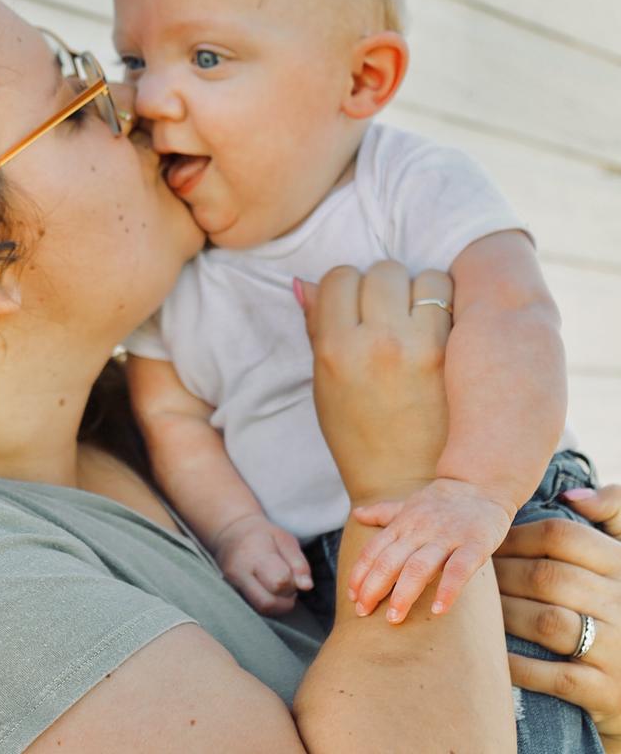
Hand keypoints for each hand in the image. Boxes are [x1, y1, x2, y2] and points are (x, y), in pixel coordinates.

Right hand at [211, 513, 312, 615]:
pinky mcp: (231, 594)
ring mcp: (232, 585)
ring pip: (261, 609)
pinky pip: (254, 608)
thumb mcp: (284, 539)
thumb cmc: (261, 534)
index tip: (292, 573)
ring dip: (277, 604)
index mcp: (254, 554)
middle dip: (285, 600)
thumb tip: (306, 586)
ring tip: (278, 586)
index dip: (291, 582)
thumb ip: (298, 563)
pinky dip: (267, 603)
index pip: (279, 582)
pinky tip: (268, 590)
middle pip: (268, 603)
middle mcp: (239, 572)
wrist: (230, 533)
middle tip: (287, 584)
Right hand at [297, 262, 452, 505]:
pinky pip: (452, 302)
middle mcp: (377, 343)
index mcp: (336, 349)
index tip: (353, 305)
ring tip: (415, 319)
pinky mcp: (454, 355)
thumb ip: (316, 328)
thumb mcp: (323, 384)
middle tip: (385, 311)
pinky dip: (445, 307)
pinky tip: (439, 330)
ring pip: (422, 277)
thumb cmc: (358, 435)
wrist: (407, 484)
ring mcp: (420, 347)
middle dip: (381, 285)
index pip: (339, 277)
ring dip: (418, 291)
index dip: (345, 287)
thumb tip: (301, 281)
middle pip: (381, 271)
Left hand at [348, 477, 513, 622]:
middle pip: (390, 561)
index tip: (351, 596)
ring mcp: (446, 537)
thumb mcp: (408, 505)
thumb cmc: (441, 502)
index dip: (360, 572)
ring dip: (403, 593)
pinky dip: (448, 589)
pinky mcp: (474, 544)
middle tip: (362, 611)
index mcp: (402, 524)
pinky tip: (438, 610)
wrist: (480, 484)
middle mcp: (419, 531)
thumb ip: (383, 513)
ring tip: (393, 618)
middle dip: (373, 587)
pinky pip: (460, 569)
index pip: (374, 550)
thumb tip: (356, 514)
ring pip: (419, 566)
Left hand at [495, 485, 620, 751]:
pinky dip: (519, 665)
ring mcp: (615, 649)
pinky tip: (494, 654)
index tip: (490, 543)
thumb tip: (571, 495)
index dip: (517, 536)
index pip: (561, 536)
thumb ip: (612, 513)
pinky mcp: (604, 690)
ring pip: (546, 621)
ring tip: (478, 610)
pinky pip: (553, 675)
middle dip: (501, 574)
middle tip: (472, 576)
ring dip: (505, 614)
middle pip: (546, 576)